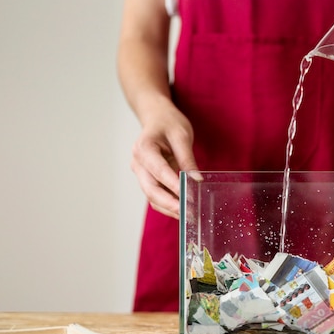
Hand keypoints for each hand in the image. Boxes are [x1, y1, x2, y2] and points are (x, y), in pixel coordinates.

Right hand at [131, 103, 201, 218]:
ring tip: (188, 216)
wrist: (157, 118)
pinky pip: (156, 196)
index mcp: (144, 148)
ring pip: (152, 197)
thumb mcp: (182, 136)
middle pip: (151, 189)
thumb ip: (187, 160)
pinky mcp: (148, 180)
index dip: (173, 185)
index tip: (188, 197)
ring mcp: (141, 173)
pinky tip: (183, 210)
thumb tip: (196, 181)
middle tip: (189, 214)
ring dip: (169, 208)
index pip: (159, 171)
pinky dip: (168, 205)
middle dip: (170, 204)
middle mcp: (138, 163)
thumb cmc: (168, 123)